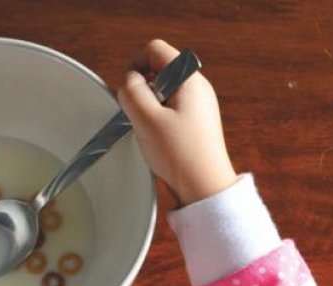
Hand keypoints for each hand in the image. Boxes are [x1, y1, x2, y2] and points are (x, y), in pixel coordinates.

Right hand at [116, 39, 237, 206]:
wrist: (204, 188)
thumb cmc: (181, 156)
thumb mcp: (146, 120)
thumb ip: (131, 92)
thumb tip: (128, 81)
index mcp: (189, 79)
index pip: (155, 50)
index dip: (135, 65)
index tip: (128, 89)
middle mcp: (197, 87)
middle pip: (158, 70)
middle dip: (141, 89)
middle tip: (140, 115)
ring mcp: (197, 104)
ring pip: (161, 90)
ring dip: (148, 107)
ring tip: (151, 130)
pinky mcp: (194, 121)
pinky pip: (168, 108)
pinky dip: (157, 119)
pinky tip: (159, 139)